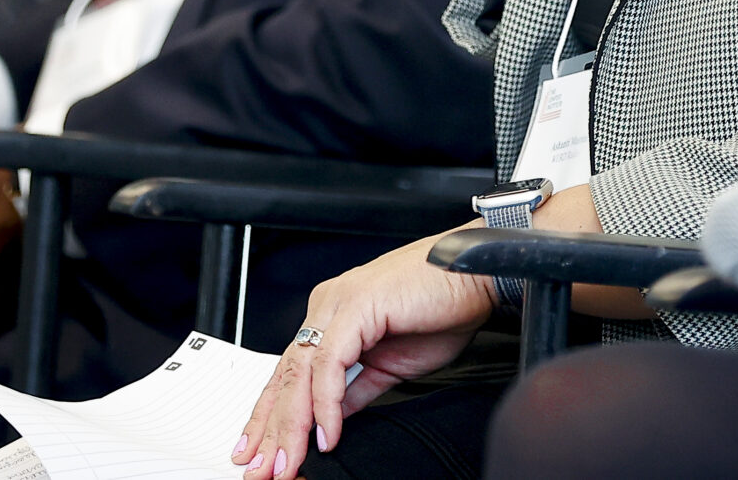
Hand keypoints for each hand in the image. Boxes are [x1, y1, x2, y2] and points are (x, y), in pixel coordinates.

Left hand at [235, 234, 495, 478]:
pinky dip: (327, 404)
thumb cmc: (443, 307)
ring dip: (291, 425)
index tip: (263, 453)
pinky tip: (328, 433)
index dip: (272, 417)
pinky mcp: (356, 306)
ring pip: (300, 372)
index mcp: (333, 316)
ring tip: (288, 462)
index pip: (290, 374)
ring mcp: (338, 304)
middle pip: (286, 376)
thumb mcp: (392, 364)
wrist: (476, 276)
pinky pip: (330, 363)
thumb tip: (333, 418)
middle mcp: (328, 307)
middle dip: (270, 429)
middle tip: (261, 470)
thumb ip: (357, 388)